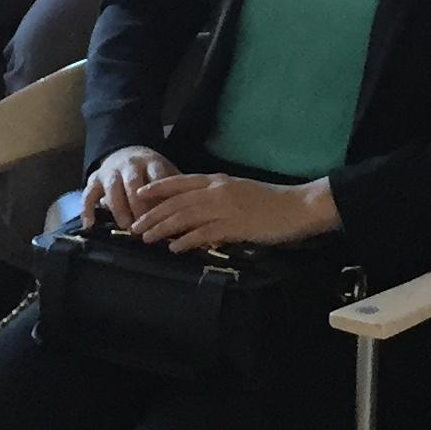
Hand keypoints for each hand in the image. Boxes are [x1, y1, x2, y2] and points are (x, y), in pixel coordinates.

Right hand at [82, 145, 176, 230]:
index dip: (159, 197)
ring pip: (112, 188)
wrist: (126, 152)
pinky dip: (87, 209)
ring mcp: (111, 171)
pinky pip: (88, 193)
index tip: (164, 216)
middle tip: (144, 226)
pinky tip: (90, 226)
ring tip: (126, 227)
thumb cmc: (151, 172)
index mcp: (151, 163)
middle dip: (138, 205)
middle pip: (132, 182)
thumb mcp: (167, 174)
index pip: (156, 177)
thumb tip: (192, 218)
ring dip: (119, 208)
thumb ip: (176, 191)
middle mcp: (130, 164)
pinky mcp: (94, 179)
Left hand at [126, 171, 338, 251]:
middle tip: (134, 225)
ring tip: (147, 237)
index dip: (158, 188)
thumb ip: (217, 197)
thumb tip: (196, 208)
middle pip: (177, 201)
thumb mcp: (239, 191)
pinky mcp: (234, 226)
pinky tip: (174, 248)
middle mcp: (217, 191)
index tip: (139, 194)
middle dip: (153, 213)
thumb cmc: (270, 201)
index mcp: (219, 180)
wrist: (296, 207)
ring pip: (185, 216)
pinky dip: (187, 241)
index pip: (181, 181)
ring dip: (163, 227)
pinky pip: (203, 234)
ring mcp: (225, 208)